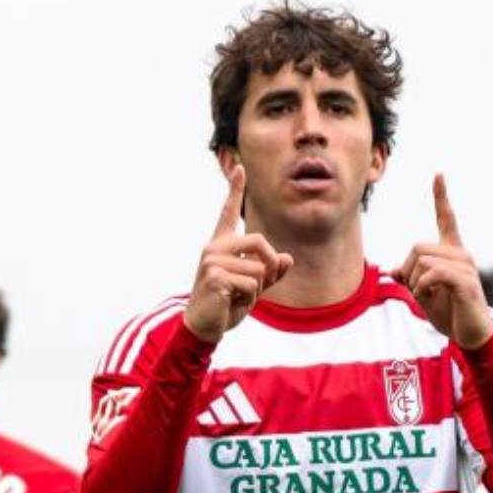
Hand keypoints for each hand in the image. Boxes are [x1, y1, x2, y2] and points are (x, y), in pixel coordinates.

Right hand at [183, 166, 292, 341]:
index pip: (228, 212)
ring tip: (236, 296)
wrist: (205, 325)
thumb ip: (271, 272)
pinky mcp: (214, 275)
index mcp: (222, 245)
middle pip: (260, 242)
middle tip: (259, 286)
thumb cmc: (227, 304)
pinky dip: (249, 298)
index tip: (240, 168)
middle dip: (270, 266)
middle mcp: (214, 247)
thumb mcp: (254, 286)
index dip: (235, 190)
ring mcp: (212, 260)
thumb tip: (287, 259)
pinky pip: (251, 284)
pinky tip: (231, 302)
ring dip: (256, 290)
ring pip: (259, 269)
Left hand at [392, 174, 492, 350]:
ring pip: (423, 260)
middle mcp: (461, 254)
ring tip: (427, 296)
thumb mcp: (424, 293)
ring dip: (415, 282)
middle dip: (409, 270)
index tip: (438, 174)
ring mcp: (465, 267)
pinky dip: (424, 286)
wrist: (471, 335)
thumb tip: (394, 268)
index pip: (447, 219)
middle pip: (418, 246)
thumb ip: (411, 278)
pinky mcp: (466, 282)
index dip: (441, 197)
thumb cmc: (450, 313)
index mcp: (452, 253)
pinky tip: (430, 296)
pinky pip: (434, 273)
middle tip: (418, 289)